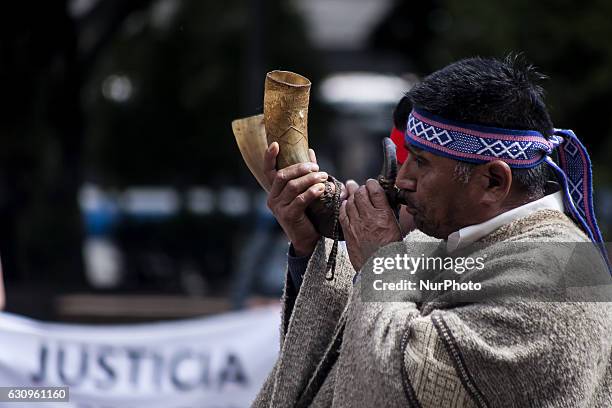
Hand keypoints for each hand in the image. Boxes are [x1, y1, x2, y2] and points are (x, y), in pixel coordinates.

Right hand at [264, 142, 326, 256]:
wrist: (307, 240)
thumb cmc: (307, 213)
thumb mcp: (304, 191)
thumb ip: (305, 173)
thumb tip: (310, 151)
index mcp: (274, 191)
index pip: (268, 171)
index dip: (269, 157)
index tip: (276, 144)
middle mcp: (272, 198)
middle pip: (283, 176)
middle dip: (301, 168)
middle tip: (317, 167)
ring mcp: (278, 208)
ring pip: (292, 187)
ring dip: (310, 179)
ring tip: (324, 177)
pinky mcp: (288, 216)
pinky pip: (300, 200)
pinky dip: (311, 192)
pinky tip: (321, 188)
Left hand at [339, 179, 401, 270]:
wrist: (381, 269)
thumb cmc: (392, 250)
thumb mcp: (396, 228)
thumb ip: (388, 212)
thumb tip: (384, 200)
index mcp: (385, 215)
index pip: (375, 190)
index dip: (372, 184)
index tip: (371, 183)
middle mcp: (370, 217)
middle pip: (360, 193)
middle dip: (360, 188)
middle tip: (360, 187)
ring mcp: (357, 225)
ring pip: (350, 202)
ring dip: (351, 196)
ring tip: (352, 192)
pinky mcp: (348, 232)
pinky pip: (342, 214)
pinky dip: (343, 207)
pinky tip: (345, 206)